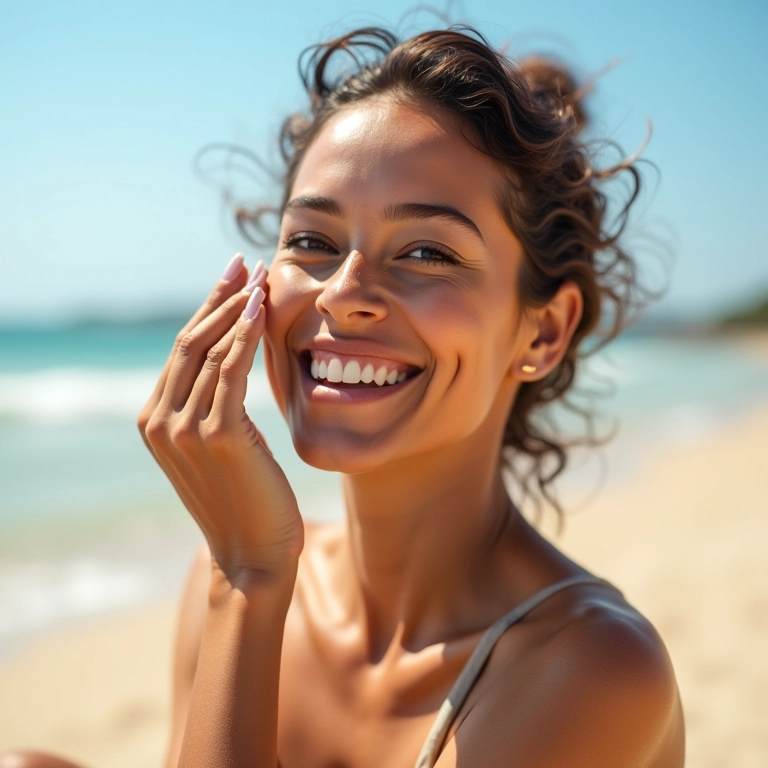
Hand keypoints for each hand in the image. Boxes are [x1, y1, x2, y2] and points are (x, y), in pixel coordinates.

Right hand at [137, 254, 303, 582]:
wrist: (254, 553)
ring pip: (209, 350)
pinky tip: (260, 309)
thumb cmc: (245, 499)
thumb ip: (212, 405)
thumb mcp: (220, 445)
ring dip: (237, 308)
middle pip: (189, 341)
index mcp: (154, 421)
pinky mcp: (217, 435)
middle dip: (219, 296)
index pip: (182, 350)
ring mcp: (183, 428)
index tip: (232, 278)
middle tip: (246, 264)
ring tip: (262, 278)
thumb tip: (230, 358)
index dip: (207, 308)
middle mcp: (159, 421)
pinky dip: (244, 336)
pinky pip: (231, 371)